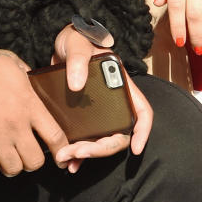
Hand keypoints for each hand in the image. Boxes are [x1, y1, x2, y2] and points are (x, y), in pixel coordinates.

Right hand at [0, 41, 67, 176]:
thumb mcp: (13, 64)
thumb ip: (29, 76)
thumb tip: (37, 83)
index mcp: (29, 105)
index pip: (56, 137)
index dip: (62, 152)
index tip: (61, 158)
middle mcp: (15, 126)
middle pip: (35, 162)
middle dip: (34, 162)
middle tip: (28, 154)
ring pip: (14, 169)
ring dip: (13, 165)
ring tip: (9, 156)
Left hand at [51, 23, 152, 171]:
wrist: (58, 44)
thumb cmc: (76, 39)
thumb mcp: (77, 44)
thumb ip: (78, 59)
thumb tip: (76, 85)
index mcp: (122, 86)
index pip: (142, 111)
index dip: (142, 131)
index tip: (135, 148)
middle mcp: (114, 103)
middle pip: (119, 133)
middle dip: (101, 148)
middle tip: (78, 152)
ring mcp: (99, 112)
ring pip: (101, 141)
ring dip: (87, 155)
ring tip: (66, 158)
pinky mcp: (83, 118)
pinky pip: (85, 141)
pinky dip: (78, 154)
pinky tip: (68, 162)